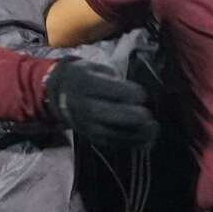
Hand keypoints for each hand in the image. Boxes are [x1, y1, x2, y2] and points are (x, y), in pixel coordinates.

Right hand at [43, 59, 157, 146]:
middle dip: (134, 116)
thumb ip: (115, 79)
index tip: (142, 94)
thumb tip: (136, 94)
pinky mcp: (92, 137)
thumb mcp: (96, 68)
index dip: (131, 93)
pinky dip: (132, 143)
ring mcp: (87, 124)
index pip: (111, 90)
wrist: (60, 95)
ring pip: (113, 133)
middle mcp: (84, 105)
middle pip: (110, 114)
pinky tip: (146, 140)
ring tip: (153, 128)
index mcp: (85, 83)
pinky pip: (113, 143)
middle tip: (148, 115)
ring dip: (137, 133)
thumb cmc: (85, 78)